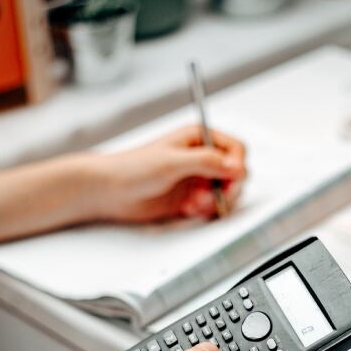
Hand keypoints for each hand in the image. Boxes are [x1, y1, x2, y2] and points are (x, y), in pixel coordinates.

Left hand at [93, 125, 246, 222]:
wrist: (111, 191)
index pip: (235, 149)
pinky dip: (205, 211)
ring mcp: (196, 179)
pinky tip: (188, 209)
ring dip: (215, 202)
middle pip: (235, 174)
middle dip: (228, 188)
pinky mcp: (190, 199)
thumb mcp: (173, 161)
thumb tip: (236, 166)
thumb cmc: (133, 168)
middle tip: (218, 197)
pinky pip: (211, 207)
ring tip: (196, 204)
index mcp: (199, 138)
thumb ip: (207, 161)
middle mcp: (201, 158)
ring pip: (225, 193)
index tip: (233, 178)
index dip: (238, 164)